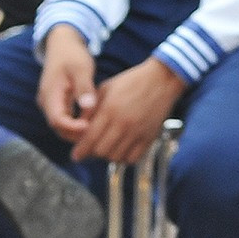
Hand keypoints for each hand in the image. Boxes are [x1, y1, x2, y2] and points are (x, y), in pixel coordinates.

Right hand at [37, 25, 97, 144]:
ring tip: (99, 128)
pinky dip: (79, 122)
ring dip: (78, 130)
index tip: (90, 127)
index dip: (73, 127)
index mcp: (50, 95)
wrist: (62, 46)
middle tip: (98, 132)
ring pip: (63, 126)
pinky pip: (67, 119)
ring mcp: (51, 104)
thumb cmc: (72, 55)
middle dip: (77, 133)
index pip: (57, 120)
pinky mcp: (58, 104)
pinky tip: (95, 120)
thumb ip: (84, 88)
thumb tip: (88, 107)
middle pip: (59, 128)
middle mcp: (47, 103)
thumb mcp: (81, 68)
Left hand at [70, 57, 185, 166]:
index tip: (76, 156)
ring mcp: (137, 131)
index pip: (89, 139)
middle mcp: (123, 123)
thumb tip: (77, 128)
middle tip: (92, 149)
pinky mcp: (150, 136)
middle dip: (93, 153)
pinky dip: (124, 158)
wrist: (162, 79)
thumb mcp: (105, 90)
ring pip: (116, 157)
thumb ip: (90, 110)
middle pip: (101, 151)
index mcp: (109, 110)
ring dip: (108, 156)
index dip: (80, 151)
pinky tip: (121, 150)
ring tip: (107, 148)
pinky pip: (133, 158)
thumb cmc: (130, 82)